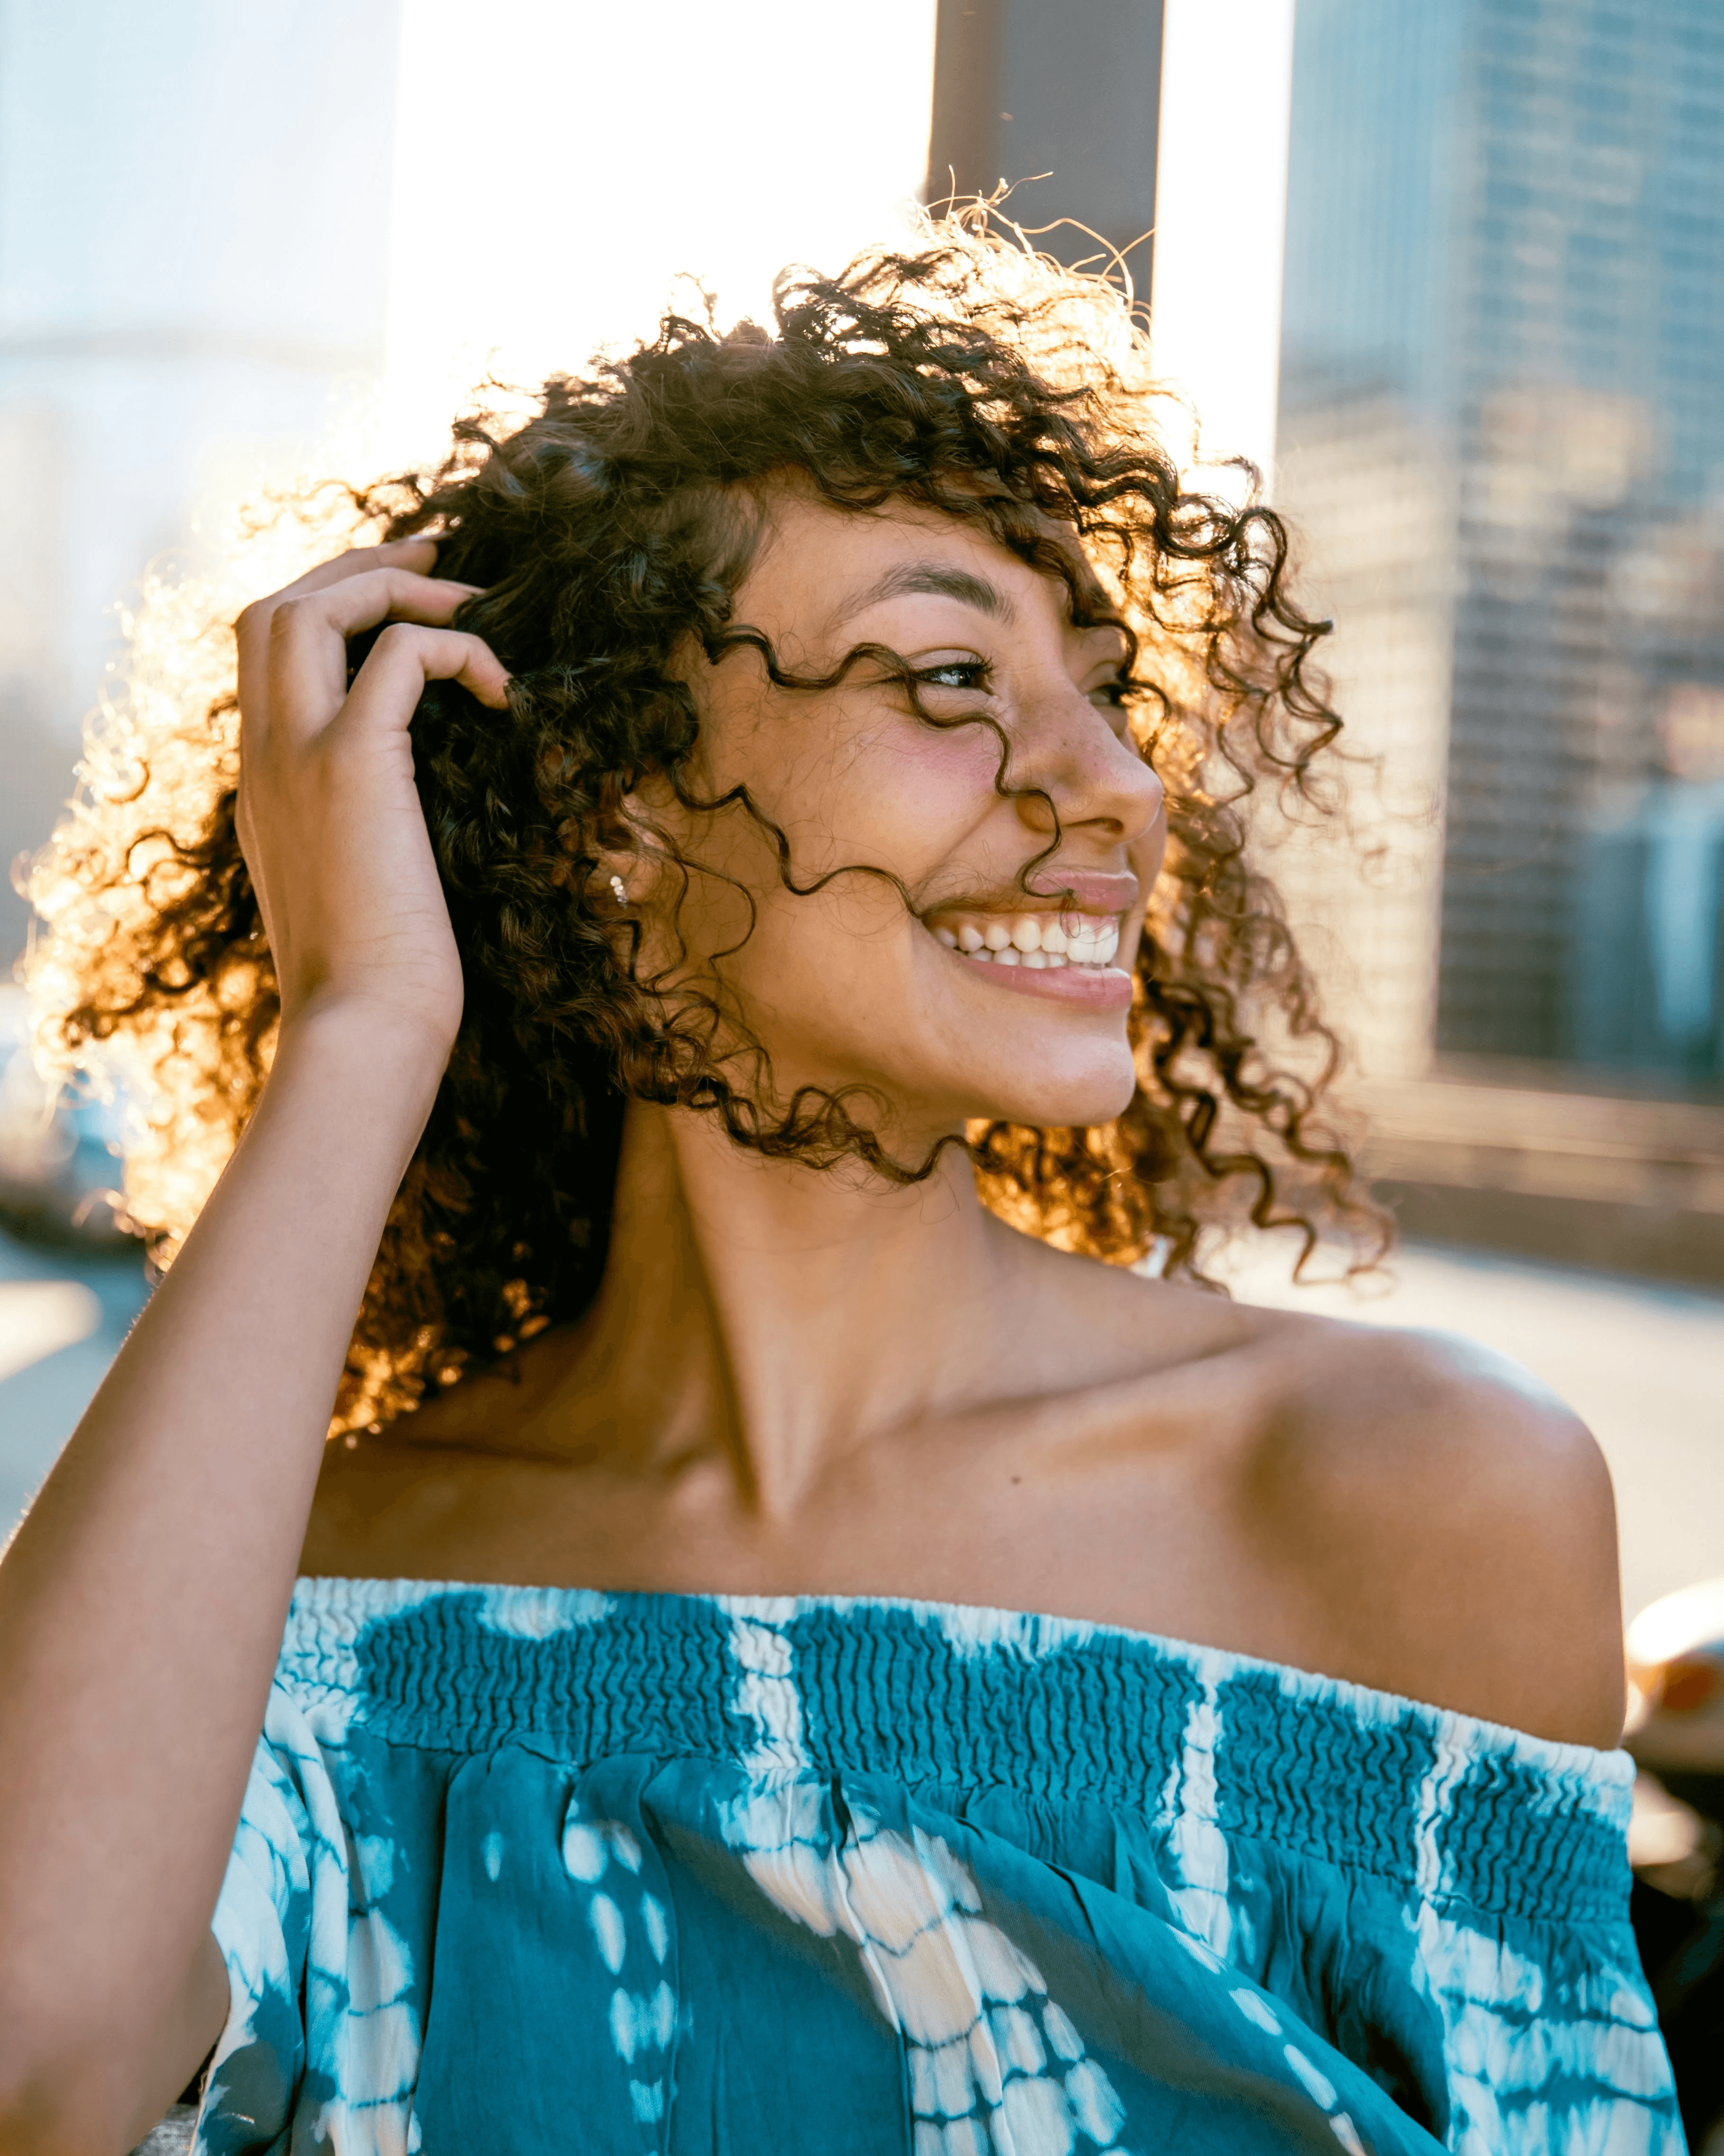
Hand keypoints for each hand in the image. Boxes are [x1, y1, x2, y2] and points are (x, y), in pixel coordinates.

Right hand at [234, 540, 507, 1057]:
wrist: (364, 1032)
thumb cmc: (380, 983)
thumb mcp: (357, 888)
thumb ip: (362, 830)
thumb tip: (416, 810)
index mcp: (262, 784)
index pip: (266, 656)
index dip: (332, 608)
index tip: (405, 603)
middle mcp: (263, 758)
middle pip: (273, 608)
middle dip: (356, 569)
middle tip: (440, 562)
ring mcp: (296, 756)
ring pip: (309, 608)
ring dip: (395, 587)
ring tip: (473, 605)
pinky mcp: (351, 764)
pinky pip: (400, 657)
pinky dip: (455, 649)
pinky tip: (505, 691)